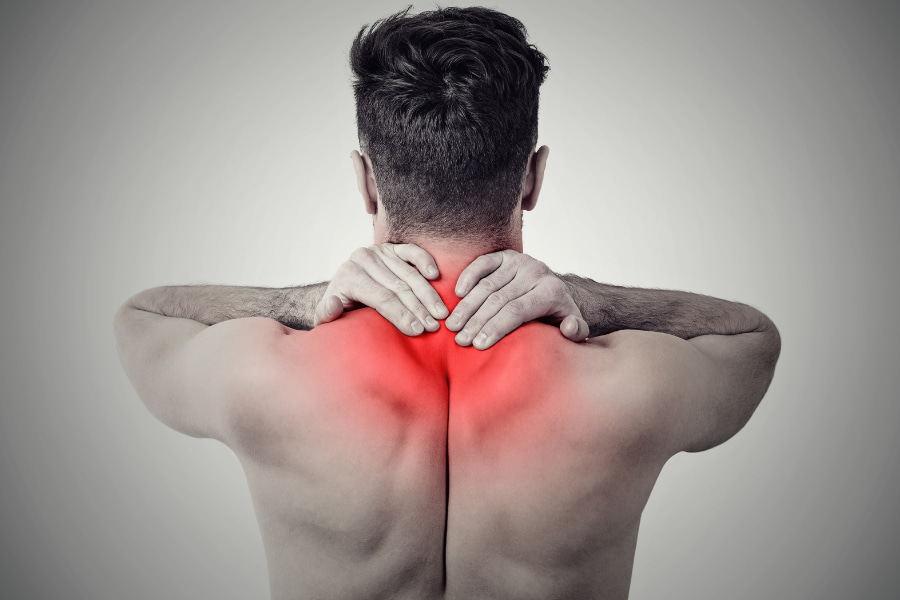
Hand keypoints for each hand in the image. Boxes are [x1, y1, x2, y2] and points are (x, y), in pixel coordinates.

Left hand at [314, 244, 448, 335]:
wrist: (341, 291)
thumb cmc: (339, 310)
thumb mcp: (325, 317)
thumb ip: (325, 314)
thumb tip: (334, 304)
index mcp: (348, 276)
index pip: (382, 298)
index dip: (401, 315)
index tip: (418, 331)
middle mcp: (362, 259)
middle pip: (399, 287)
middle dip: (419, 309)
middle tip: (435, 326)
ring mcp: (378, 251)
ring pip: (409, 274)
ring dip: (428, 294)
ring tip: (441, 313)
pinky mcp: (391, 247)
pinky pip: (411, 251)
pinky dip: (425, 261)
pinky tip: (436, 276)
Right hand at [446, 250, 589, 348]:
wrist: (559, 290)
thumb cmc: (560, 316)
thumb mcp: (577, 328)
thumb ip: (577, 332)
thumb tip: (568, 327)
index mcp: (551, 291)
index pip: (517, 311)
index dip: (495, 328)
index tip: (478, 345)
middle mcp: (536, 272)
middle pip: (498, 299)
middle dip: (476, 321)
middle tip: (459, 339)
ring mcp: (520, 262)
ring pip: (487, 285)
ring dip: (467, 306)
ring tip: (452, 325)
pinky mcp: (507, 255)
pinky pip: (483, 263)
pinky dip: (468, 277)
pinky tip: (457, 294)